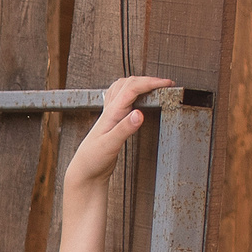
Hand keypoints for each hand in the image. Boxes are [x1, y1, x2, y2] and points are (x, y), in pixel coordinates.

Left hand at [64, 75, 173, 191]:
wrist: (84, 172)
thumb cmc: (92, 160)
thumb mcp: (109, 146)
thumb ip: (124, 129)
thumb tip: (140, 114)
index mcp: (111, 114)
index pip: (132, 88)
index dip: (151, 83)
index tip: (167, 84)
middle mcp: (110, 111)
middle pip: (128, 83)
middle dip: (149, 80)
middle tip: (166, 83)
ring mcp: (110, 114)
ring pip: (123, 87)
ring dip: (139, 82)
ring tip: (154, 85)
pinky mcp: (111, 120)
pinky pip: (120, 97)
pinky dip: (130, 90)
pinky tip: (136, 95)